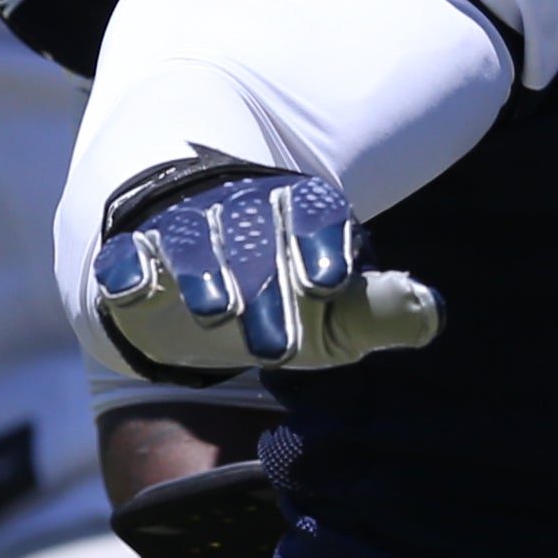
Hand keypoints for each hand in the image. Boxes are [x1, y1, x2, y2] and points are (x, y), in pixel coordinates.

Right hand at [91, 166, 443, 377]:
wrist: (197, 272)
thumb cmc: (281, 296)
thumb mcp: (334, 312)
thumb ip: (377, 311)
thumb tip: (431, 312)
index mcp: (298, 214)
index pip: (314, 217)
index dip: (321, 243)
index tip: (330, 280)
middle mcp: (241, 216)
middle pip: (256, 242)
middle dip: (268, 286)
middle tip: (282, 343)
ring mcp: (185, 230)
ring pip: (194, 244)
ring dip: (205, 275)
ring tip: (218, 312)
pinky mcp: (134, 254)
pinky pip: (127, 254)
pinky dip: (127, 267)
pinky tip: (130, 286)